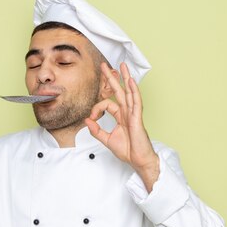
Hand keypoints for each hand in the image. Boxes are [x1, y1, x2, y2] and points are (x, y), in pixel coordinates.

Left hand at [85, 62, 159, 191]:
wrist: (138, 160)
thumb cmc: (128, 151)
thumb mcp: (107, 140)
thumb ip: (97, 131)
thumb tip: (87, 120)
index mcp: (121, 116)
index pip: (107, 104)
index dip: (96, 109)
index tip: (91, 119)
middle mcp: (127, 112)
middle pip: (119, 91)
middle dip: (112, 77)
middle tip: (105, 65)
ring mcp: (134, 114)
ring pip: (129, 92)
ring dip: (125, 78)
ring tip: (122, 65)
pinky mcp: (138, 118)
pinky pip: (136, 102)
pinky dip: (134, 91)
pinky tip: (131, 81)